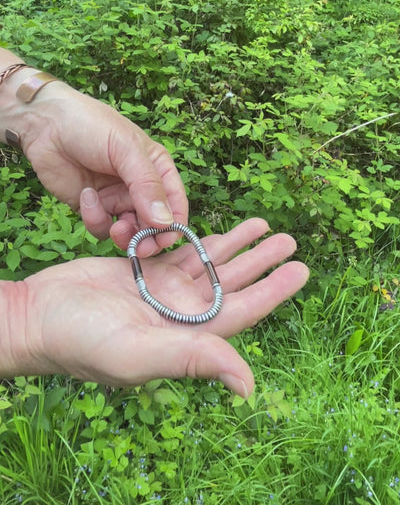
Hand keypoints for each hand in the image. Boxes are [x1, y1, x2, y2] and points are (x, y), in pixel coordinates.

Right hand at [7, 220, 308, 395]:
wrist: (39, 316)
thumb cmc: (83, 341)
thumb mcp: (139, 353)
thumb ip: (193, 359)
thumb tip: (249, 384)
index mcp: (187, 335)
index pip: (242, 310)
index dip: (274, 290)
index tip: (301, 269)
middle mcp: (180, 313)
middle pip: (232, 282)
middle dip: (262, 260)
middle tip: (290, 239)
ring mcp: (161, 290)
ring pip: (209, 263)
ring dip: (237, 244)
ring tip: (263, 223)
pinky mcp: (142, 270)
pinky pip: (180, 251)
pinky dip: (200, 238)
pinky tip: (218, 227)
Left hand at [21, 82, 187, 253]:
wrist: (46, 124)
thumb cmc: (91, 126)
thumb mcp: (125, 150)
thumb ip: (147, 185)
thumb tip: (166, 221)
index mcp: (157, 168)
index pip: (176, 203)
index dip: (174, 224)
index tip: (164, 239)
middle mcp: (140, 186)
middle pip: (155, 224)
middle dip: (148, 238)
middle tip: (138, 246)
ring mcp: (116, 198)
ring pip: (130, 231)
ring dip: (124, 234)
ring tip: (115, 227)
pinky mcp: (93, 207)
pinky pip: (102, 227)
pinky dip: (95, 219)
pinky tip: (86, 196)